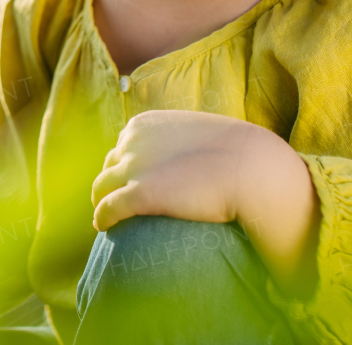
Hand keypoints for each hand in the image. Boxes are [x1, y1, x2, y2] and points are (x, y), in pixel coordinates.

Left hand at [90, 109, 261, 231]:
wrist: (251, 169)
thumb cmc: (237, 153)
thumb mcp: (200, 132)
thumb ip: (182, 139)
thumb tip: (184, 154)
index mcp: (144, 124)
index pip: (123, 146)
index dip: (124, 166)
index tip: (128, 181)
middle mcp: (132, 142)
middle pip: (109, 166)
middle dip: (110, 182)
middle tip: (113, 200)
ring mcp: (134, 167)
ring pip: (101, 187)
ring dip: (100, 201)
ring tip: (104, 216)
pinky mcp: (139, 194)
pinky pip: (108, 208)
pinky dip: (102, 218)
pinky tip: (103, 227)